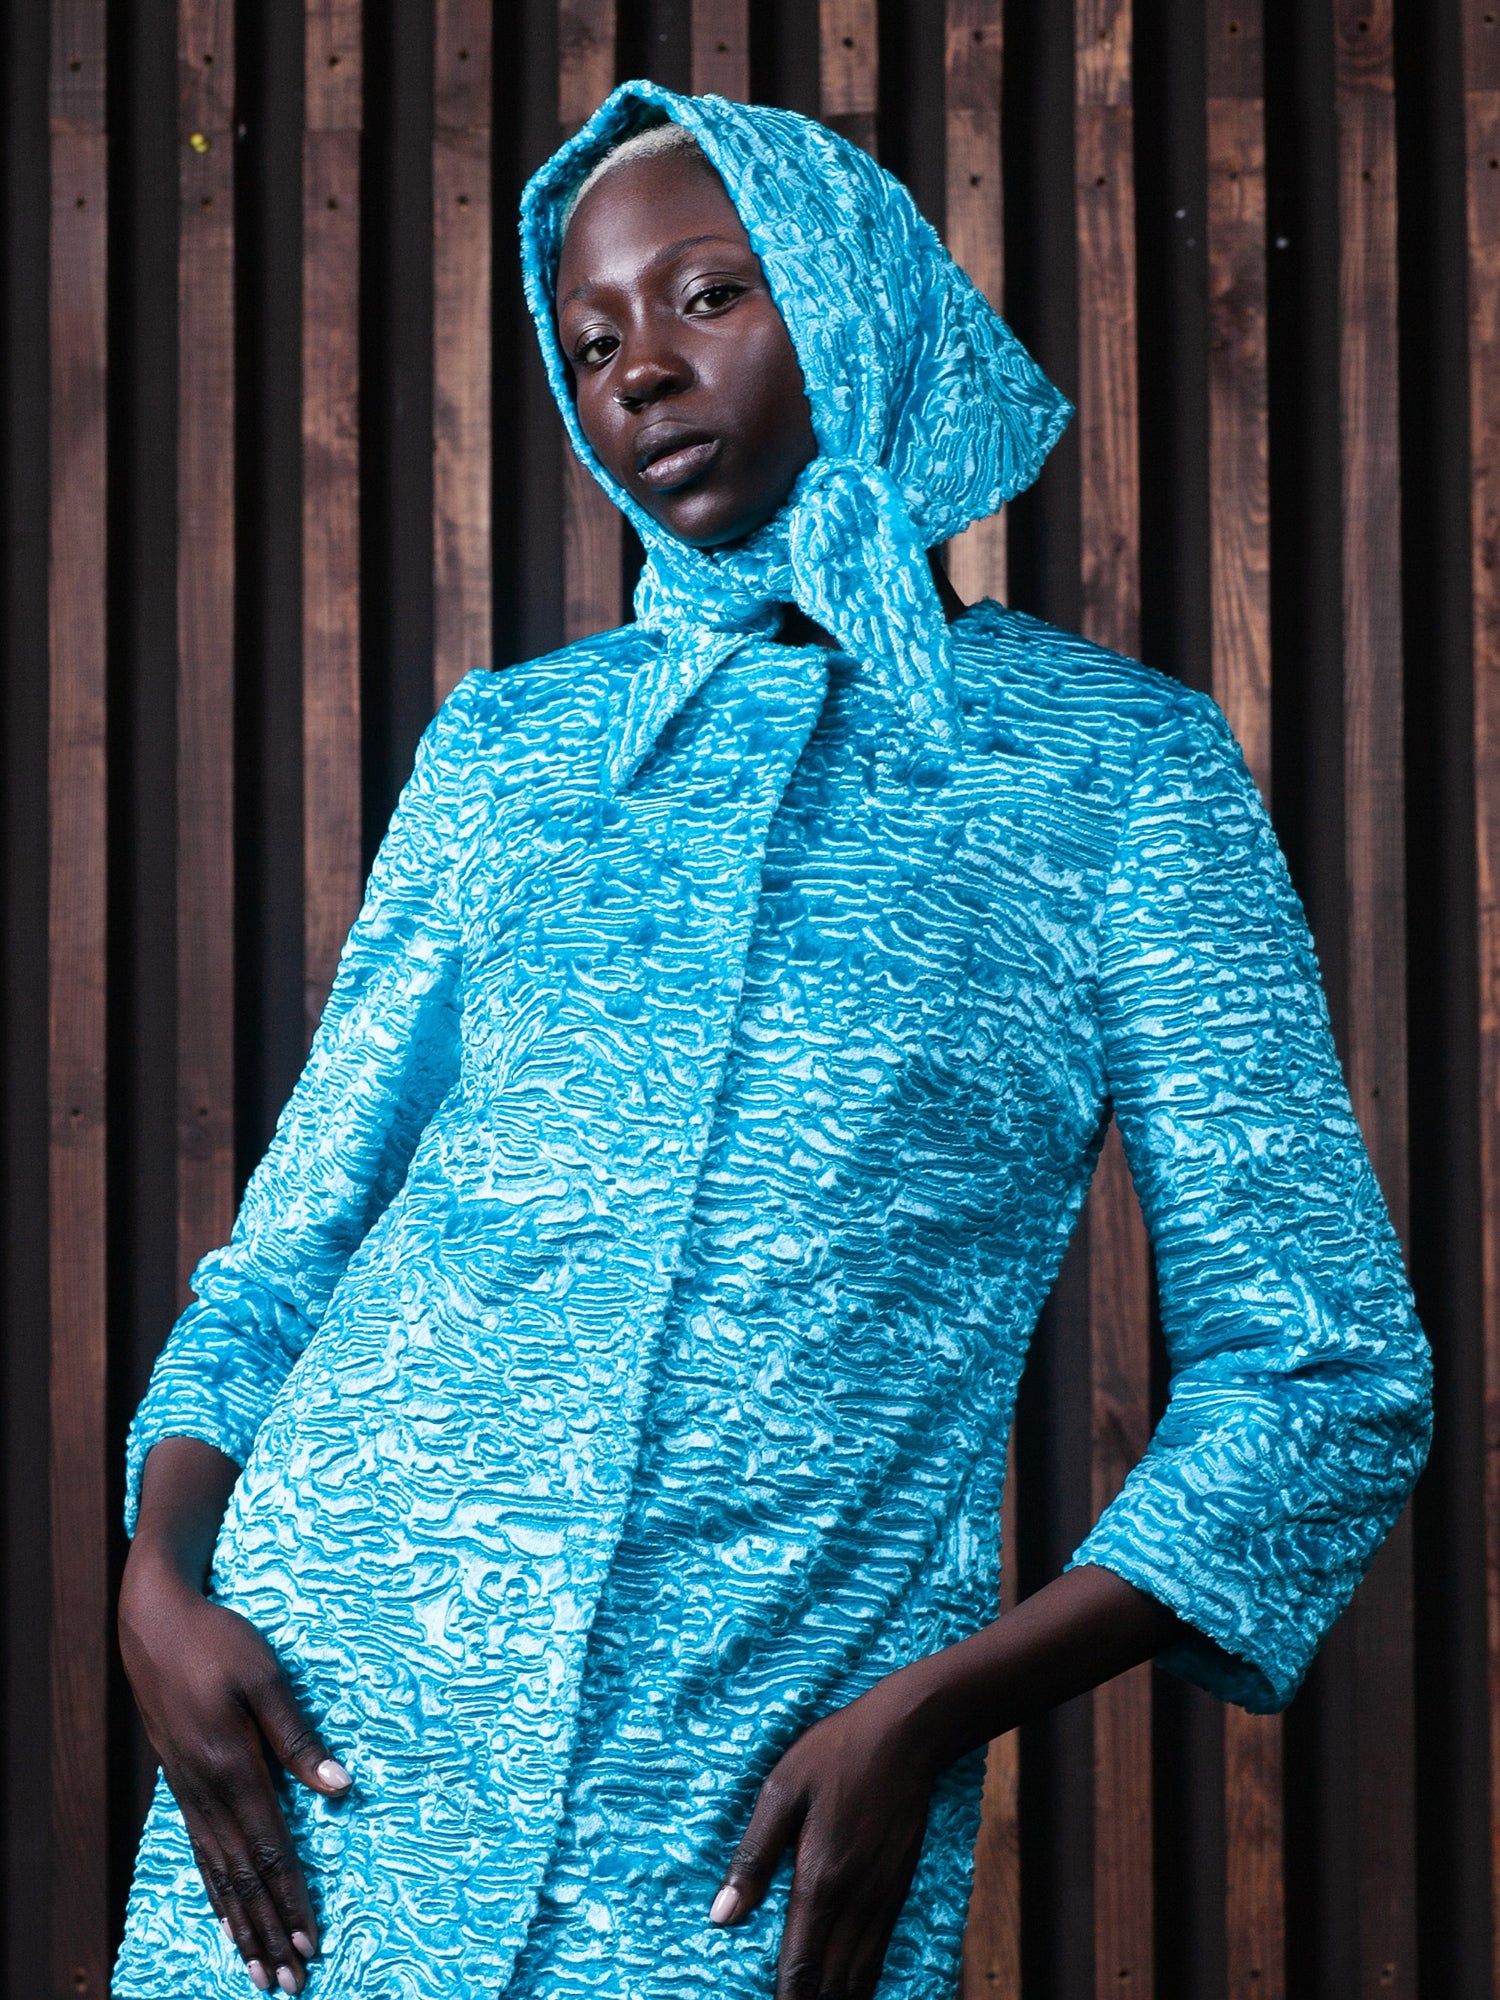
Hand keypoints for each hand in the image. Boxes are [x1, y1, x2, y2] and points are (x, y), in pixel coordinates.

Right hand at [118, 1551, 350, 1993]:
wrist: (153, 1623)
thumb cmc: (218, 1641)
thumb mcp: (266, 1677)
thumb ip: (299, 1737)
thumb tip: (338, 1788)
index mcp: (234, 1767)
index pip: (270, 1850)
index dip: (292, 1898)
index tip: (312, 1941)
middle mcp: (208, 1790)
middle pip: (242, 1876)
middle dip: (267, 1930)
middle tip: (287, 1980)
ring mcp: (189, 1789)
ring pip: (216, 1871)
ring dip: (240, 1921)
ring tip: (256, 1965)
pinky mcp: (180, 1780)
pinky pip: (199, 1849)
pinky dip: (212, 1889)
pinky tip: (221, 1910)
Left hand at [710, 1670, 938, 1999]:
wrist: (906, 1735)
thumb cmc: (836, 1754)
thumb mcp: (782, 1790)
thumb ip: (753, 1857)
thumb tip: (721, 1916)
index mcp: (821, 1880)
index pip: (801, 1968)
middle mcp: (856, 1902)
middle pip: (834, 1986)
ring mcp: (883, 1899)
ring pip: (862, 1979)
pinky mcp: (898, 1890)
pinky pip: (880, 1955)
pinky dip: (864, 1983)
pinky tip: (849, 1989)